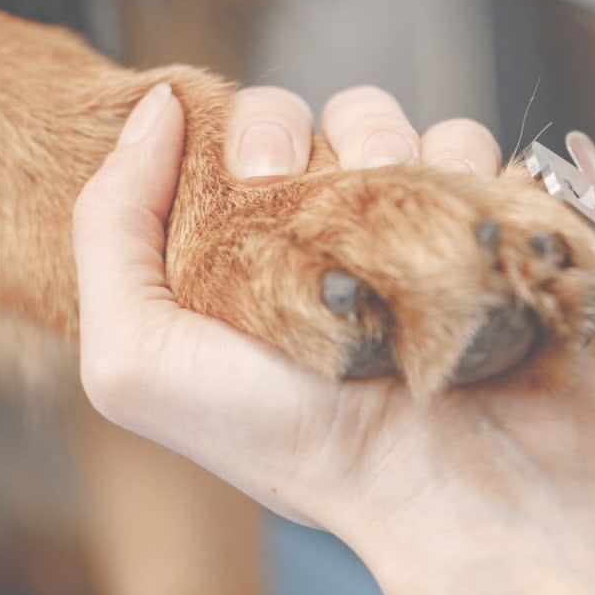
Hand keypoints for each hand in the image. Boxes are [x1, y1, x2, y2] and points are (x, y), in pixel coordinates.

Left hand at [72, 84, 594, 548]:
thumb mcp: (136, 364)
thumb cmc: (292, 444)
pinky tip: (452, 228)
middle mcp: (324, 252)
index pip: (223, 147)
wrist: (448, 486)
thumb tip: (158, 108)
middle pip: (303, 119)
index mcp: (241, 270)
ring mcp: (410, 239)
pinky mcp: (487, 233)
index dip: (232, 135)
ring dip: (387, 142)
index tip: (248, 174)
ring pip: (390, 123)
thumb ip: (106, 231)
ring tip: (390, 223)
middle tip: (299, 186)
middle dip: (297, 130)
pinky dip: (464, 166)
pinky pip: (473, 153)